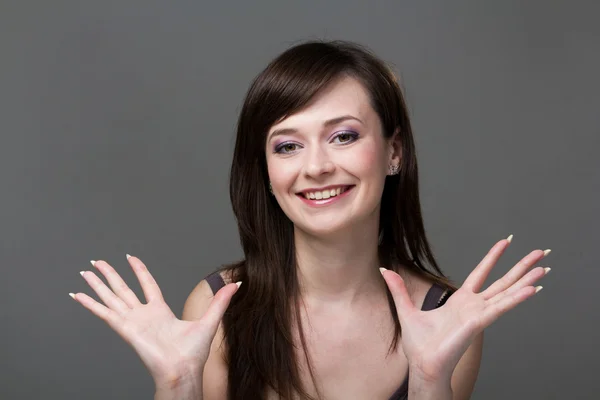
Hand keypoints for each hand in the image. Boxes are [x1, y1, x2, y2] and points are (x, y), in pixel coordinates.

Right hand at [70, 255, 239, 389]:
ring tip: (84, 271)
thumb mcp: (210, 319)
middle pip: (122, 288)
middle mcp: (143, 315)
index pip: (146, 285)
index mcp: (160, 311)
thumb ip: (221, 300)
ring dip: (97, 284)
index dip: (138, 270)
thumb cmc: (194, 353)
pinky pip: (104, 313)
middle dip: (109, 275)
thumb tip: (237, 284)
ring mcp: (132, 321)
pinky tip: (77, 295)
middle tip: (97, 262)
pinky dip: (90, 304)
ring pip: (111, 297)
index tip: (130, 258)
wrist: (182, 369)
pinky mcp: (124, 329)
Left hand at [380, 236, 549, 380]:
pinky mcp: (478, 323)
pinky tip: (533, 288)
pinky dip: (517, 298)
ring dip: (527, 280)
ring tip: (544, 268)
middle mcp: (474, 306)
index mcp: (461, 301)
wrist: (422, 364)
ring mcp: (479, 314)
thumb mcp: (406, 309)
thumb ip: (398, 289)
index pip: (481, 273)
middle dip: (521, 266)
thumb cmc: (418, 344)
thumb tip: (384, 269)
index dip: (493, 257)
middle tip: (540, 252)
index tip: (506, 242)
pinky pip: (501, 308)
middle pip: (503, 281)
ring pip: (507, 292)